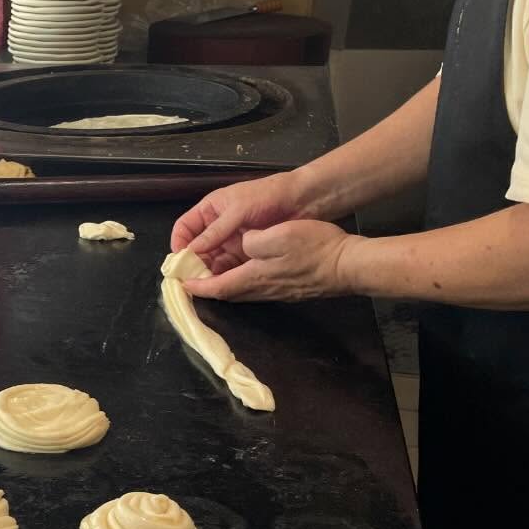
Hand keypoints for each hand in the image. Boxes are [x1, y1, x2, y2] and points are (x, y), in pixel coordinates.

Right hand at [170, 172, 311, 273]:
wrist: (301, 200)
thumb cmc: (266, 196)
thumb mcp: (237, 210)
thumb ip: (215, 231)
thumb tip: (191, 251)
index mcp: (210, 210)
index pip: (184, 228)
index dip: (178, 243)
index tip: (179, 261)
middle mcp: (217, 227)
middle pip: (196, 248)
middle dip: (192, 262)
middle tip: (191, 278)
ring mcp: (230, 240)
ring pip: (211, 259)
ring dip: (206, 270)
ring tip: (205, 283)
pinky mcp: (245, 252)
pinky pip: (228, 265)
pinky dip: (223, 274)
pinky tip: (222, 282)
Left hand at [183, 220, 360, 301]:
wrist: (349, 265)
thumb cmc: (314, 248)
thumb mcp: (277, 236)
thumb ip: (251, 241)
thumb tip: (241, 244)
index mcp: (254, 277)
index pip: (217, 287)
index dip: (197, 287)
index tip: (180, 285)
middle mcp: (262, 290)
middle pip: (227, 292)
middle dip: (207, 286)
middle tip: (193, 277)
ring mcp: (277, 292)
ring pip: (242, 290)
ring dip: (224, 283)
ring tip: (213, 271)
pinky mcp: (289, 289)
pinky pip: (257, 287)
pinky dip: (242, 280)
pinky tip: (245, 269)